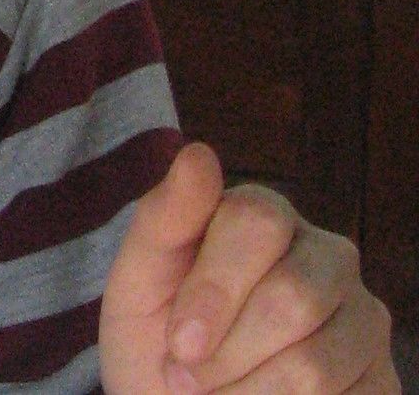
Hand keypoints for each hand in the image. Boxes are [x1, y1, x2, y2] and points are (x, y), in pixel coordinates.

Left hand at [100, 141, 396, 394]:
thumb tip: (198, 154)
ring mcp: (362, 319)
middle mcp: (327, 257)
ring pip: (315, 364)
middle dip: (227, 350)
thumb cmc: (162, 334)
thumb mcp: (143, 276)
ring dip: (249, 393)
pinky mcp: (382, 380)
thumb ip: (166, 217)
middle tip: (186, 378)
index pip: (258, 223)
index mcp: (267, 216)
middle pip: (293, 298)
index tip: (179, 343)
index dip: (215, 290)